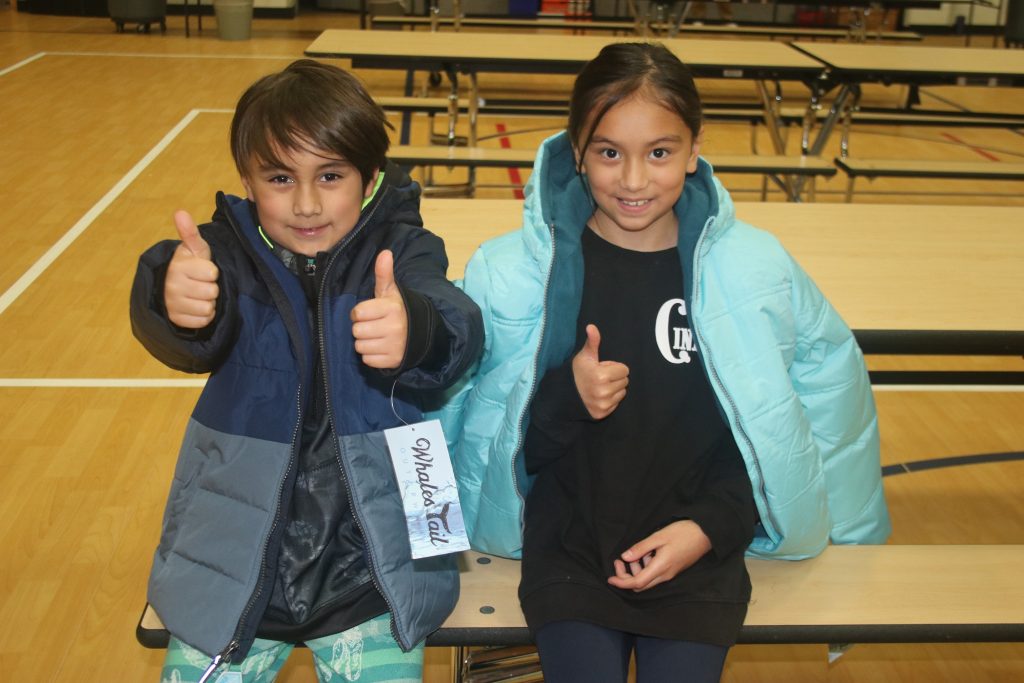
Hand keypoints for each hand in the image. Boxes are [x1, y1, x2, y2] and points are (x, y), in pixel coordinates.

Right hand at [164, 210, 218, 328]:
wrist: (172, 286)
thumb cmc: (191, 265)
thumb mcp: (194, 249)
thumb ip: (190, 233)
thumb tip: (180, 212)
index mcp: (178, 266)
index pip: (212, 273)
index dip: (212, 272)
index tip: (203, 270)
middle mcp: (172, 285)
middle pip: (212, 292)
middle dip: (211, 288)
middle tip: (201, 283)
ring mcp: (172, 304)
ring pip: (208, 308)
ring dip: (209, 302)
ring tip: (199, 294)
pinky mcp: (175, 319)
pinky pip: (203, 321)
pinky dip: (204, 315)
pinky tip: (196, 306)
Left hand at [351, 250, 407, 368]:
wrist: (420, 333)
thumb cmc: (397, 310)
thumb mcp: (391, 292)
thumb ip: (384, 274)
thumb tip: (385, 252)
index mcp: (391, 308)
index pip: (357, 313)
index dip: (360, 313)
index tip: (370, 313)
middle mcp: (394, 327)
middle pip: (357, 331)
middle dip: (362, 328)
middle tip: (374, 326)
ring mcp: (394, 345)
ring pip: (360, 347)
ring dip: (365, 343)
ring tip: (377, 337)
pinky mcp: (393, 361)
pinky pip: (368, 360)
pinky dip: (371, 356)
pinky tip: (381, 348)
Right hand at [572, 324, 628, 418]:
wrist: (565, 393)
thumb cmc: (577, 372)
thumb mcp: (585, 356)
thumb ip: (592, 341)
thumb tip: (592, 326)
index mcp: (601, 376)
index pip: (625, 370)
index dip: (614, 367)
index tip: (602, 368)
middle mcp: (603, 392)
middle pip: (625, 381)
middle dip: (615, 377)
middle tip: (601, 377)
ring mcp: (603, 404)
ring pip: (622, 393)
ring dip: (614, 389)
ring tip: (600, 386)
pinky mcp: (602, 413)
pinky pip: (616, 404)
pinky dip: (610, 400)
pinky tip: (599, 395)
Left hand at [607, 520, 711, 591]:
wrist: (707, 533)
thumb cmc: (683, 532)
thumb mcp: (659, 536)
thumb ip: (641, 548)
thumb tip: (625, 557)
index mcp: (660, 568)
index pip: (637, 583)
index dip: (621, 582)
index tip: (610, 578)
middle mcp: (665, 575)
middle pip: (641, 585)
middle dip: (627, 576)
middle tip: (620, 560)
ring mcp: (671, 574)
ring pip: (648, 580)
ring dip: (637, 570)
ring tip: (634, 553)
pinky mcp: (674, 570)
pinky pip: (656, 575)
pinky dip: (646, 567)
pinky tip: (647, 553)